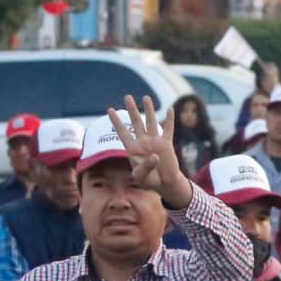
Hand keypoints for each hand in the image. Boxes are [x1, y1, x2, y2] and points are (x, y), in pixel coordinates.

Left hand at [107, 95, 188, 210]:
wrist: (164, 184)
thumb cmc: (149, 181)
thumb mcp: (141, 177)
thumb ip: (145, 166)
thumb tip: (155, 156)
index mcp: (132, 148)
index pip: (123, 132)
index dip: (116, 121)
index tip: (110, 109)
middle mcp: (143, 142)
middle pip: (136, 122)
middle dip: (132, 110)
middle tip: (127, 97)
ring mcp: (155, 141)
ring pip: (151, 122)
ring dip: (149, 110)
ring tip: (146, 97)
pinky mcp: (166, 144)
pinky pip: (168, 130)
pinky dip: (170, 120)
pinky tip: (170, 109)